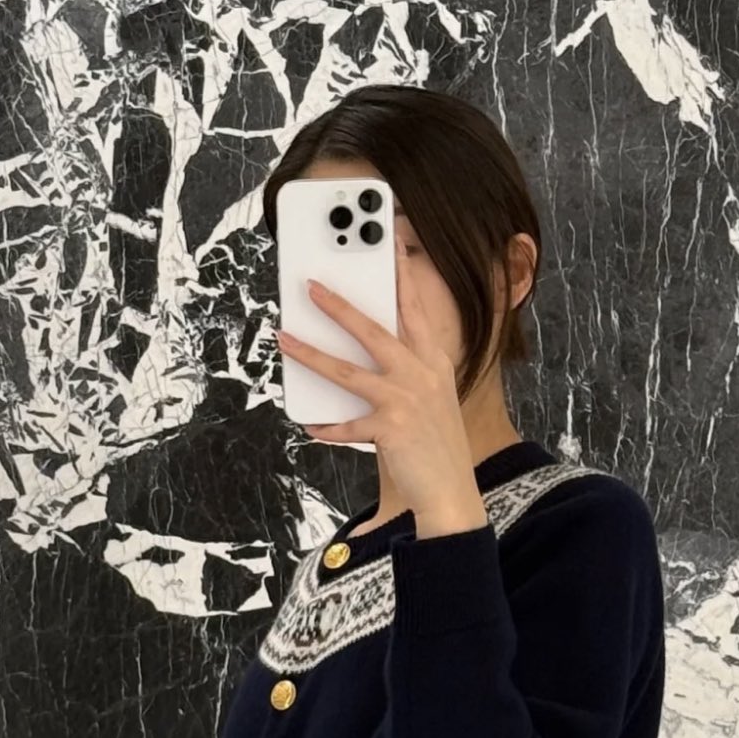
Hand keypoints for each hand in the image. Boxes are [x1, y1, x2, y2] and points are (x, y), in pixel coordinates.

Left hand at [275, 230, 487, 535]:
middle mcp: (422, 376)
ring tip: (285, 340)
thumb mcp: (433, 399)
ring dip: (312, 354)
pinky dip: (327, 427)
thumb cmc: (439, 445)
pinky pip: (348, 425)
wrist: (453, 492)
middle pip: (374, 331)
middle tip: (311, 286)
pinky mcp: (391, 430)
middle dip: (339, 306)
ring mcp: (406, 402)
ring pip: (349, 371)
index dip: (402, 276)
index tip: (390, 246)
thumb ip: (408, 372)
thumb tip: (364, 357)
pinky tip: (310, 425)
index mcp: (434, 363)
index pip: (416, 310)